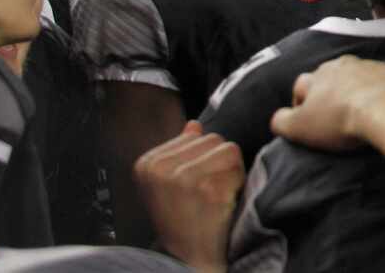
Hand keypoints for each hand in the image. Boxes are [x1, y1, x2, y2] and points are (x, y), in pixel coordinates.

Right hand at [134, 121, 243, 272]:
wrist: (188, 260)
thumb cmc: (183, 221)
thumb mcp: (169, 185)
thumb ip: (180, 151)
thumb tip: (193, 124)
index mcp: (147, 163)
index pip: (196, 134)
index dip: (204, 159)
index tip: (192, 186)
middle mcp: (160, 168)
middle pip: (214, 138)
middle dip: (219, 163)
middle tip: (208, 192)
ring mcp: (182, 178)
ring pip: (228, 149)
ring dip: (231, 172)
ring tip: (216, 195)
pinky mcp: (206, 188)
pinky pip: (238, 165)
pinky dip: (238, 182)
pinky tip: (223, 202)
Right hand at [270, 56, 384, 151]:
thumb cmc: (340, 119)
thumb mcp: (300, 127)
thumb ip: (281, 122)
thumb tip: (277, 119)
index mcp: (318, 75)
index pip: (301, 85)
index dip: (300, 104)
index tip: (307, 122)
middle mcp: (344, 64)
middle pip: (331, 77)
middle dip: (329, 93)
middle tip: (334, 116)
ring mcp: (372, 66)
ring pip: (359, 76)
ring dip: (357, 90)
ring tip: (360, 112)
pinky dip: (382, 92)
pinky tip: (384, 108)